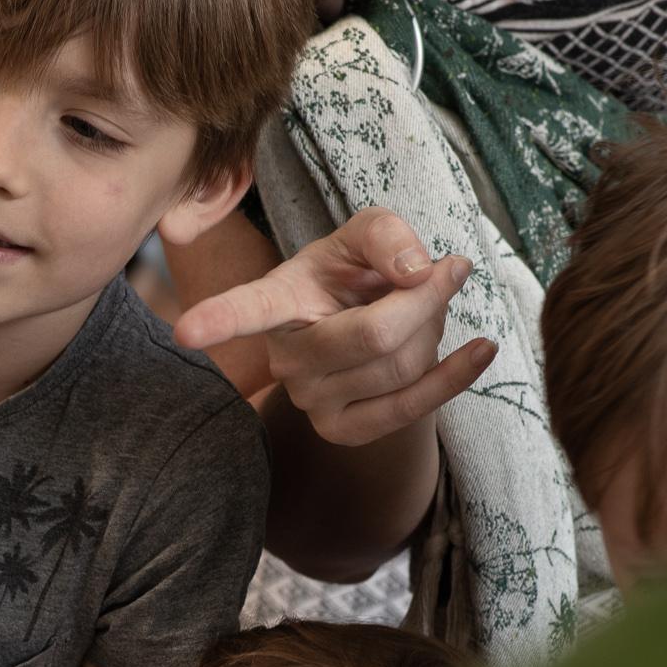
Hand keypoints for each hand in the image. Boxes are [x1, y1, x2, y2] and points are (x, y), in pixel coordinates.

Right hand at [174, 207, 495, 447]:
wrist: (368, 328)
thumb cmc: (357, 276)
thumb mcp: (367, 233)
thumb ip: (389, 233)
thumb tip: (418, 272)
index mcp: (278, 301)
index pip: (246, 308)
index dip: (217, 318)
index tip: (184, 331)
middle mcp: (285, 357)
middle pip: (374, 336)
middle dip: (427, 300)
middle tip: (445, 272)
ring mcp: (311, 402)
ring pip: (400, 366)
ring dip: (434, 329)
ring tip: (426, 310)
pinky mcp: (344, 432)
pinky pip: (412, 406)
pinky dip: (456, 376)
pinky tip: (482, 351)